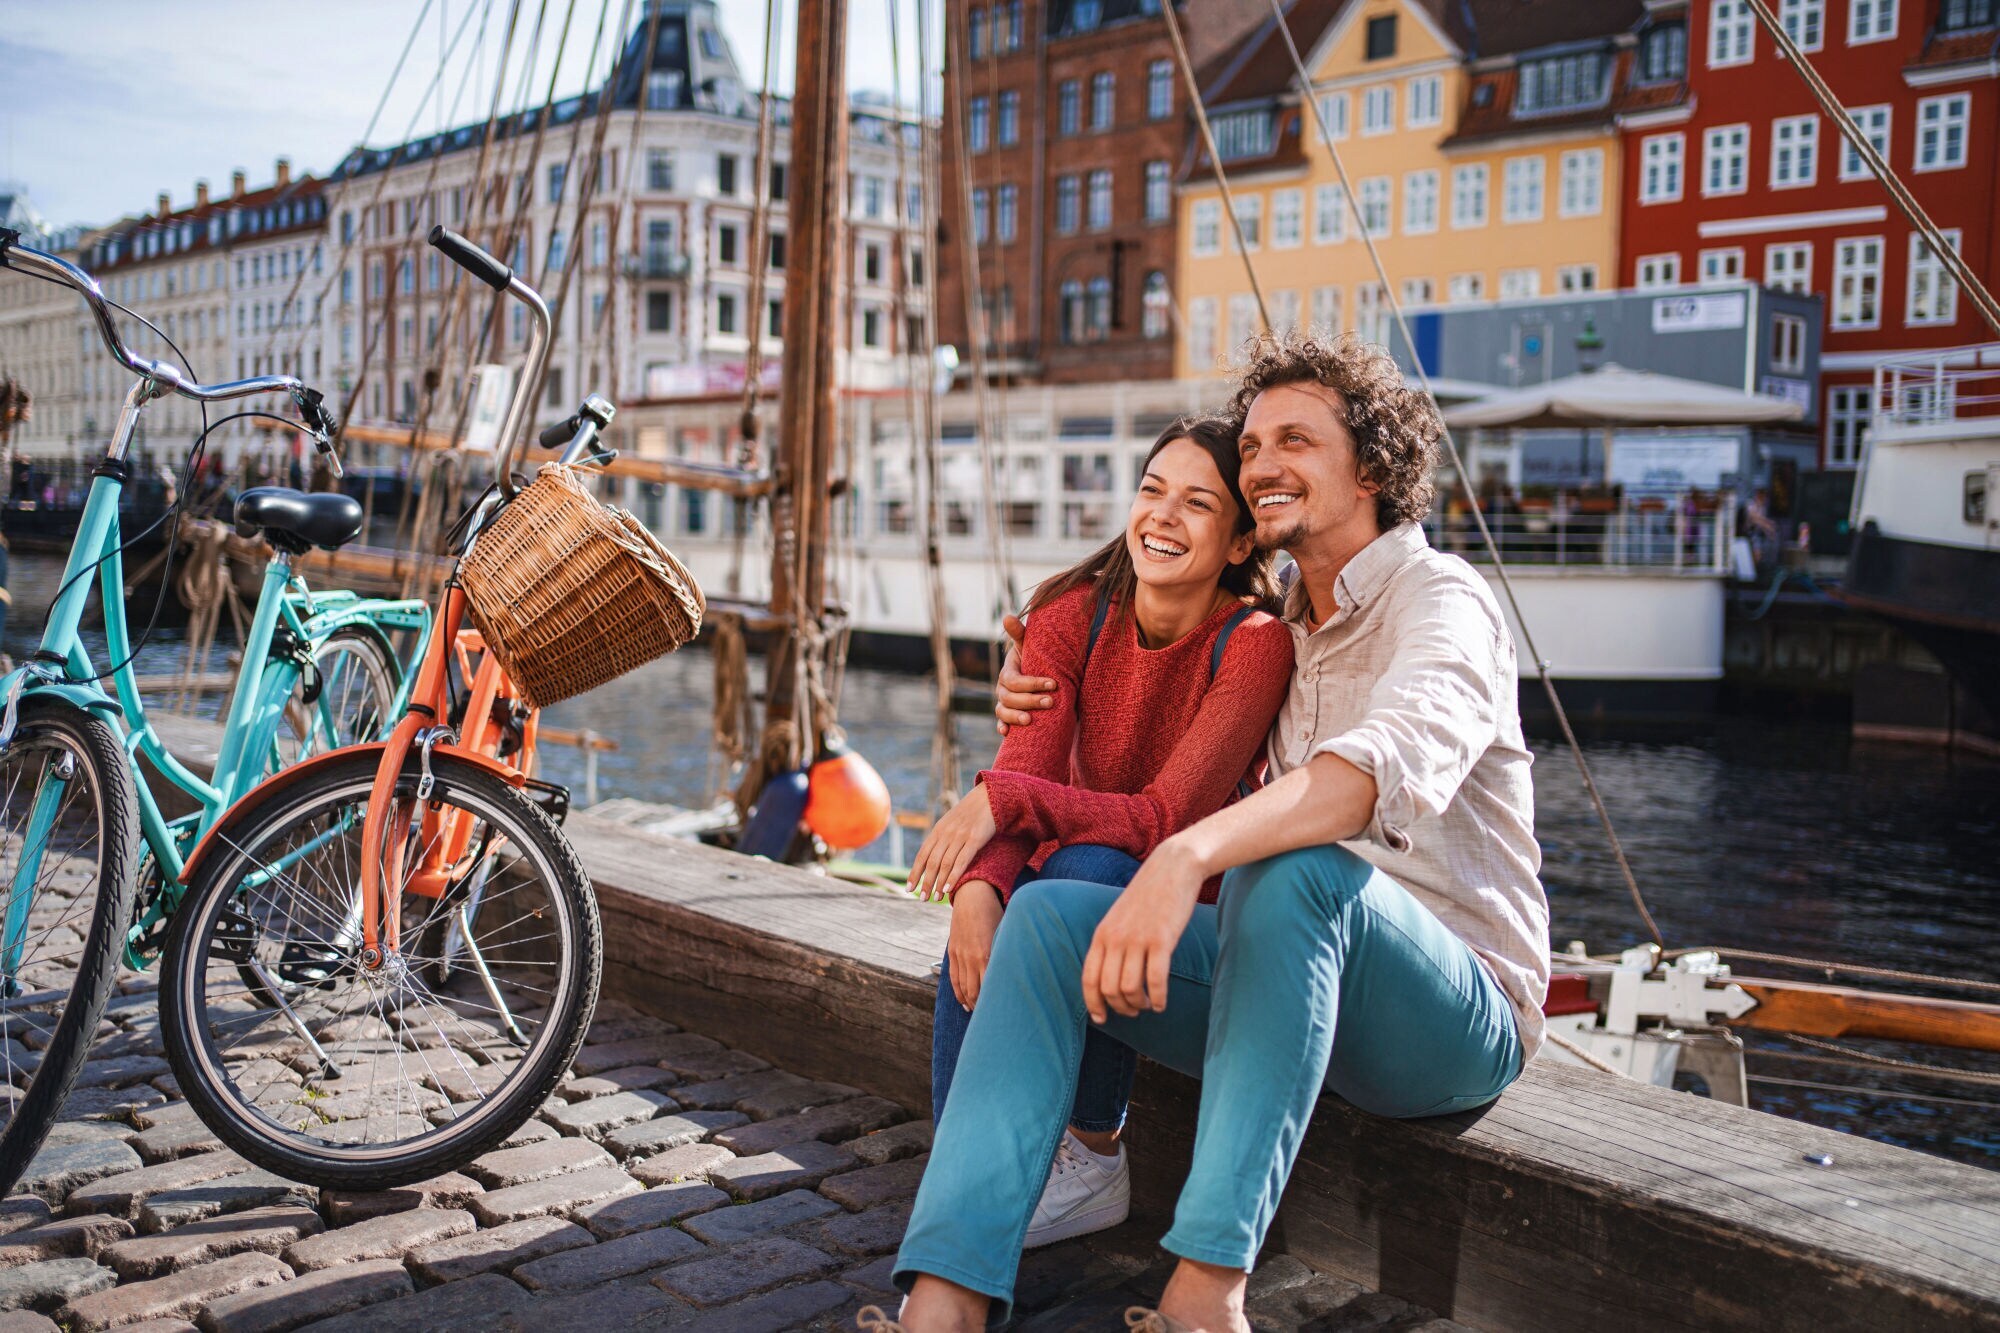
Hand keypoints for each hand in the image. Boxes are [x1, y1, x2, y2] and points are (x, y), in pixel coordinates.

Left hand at [908, 784, 998, 899]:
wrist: (990, 796)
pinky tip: (948, 888)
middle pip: (932, 862)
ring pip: (945, 863)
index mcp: (938, 830)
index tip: (908, 889)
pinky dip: (953, 875)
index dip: (915, 873)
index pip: (922, 855)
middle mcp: (946, 834)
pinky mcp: (975, 839)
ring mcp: (960, 836)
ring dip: (938, 883)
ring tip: (934, 898)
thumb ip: (943, 837)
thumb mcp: (952, 822)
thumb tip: (934, 857)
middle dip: (925, 882)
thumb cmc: (971, 813)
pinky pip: (962, 860)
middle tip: (921, 899)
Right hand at [946, 880, 1002, 1009]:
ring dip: (970, 1002)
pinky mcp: (953, 951)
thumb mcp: (1004, 933)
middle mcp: (973, 958)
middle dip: (982, 1006)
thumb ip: (1007, 952)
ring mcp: (961, 955)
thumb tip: (1019, 971)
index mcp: (988, 954)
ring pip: (963, 987)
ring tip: (977, 1012)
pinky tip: (964, 1001)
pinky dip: (958, 992)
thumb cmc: (995, 913)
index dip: (995, 1001)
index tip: (1003, 1012)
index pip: (991, 986)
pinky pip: (954, 978)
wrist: (973, 896)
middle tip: (991, 1018)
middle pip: (975, 991)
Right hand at [994, 614, 1055, 735]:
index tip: (1053, 683)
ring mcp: (1003, 703)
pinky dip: (1002, 728)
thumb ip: (1020, 633)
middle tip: (1051, 702)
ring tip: (1031, 720)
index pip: (1014, 680)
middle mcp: (1002, 688)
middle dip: (1030, 700)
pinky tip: (1007, 733)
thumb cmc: (1035, 658)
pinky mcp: (1007, 715)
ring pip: (1003, 711)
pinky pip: (1001, 722)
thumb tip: (1006, 616)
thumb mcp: (1029, 646)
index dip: (1032, 683)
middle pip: (1010, 698)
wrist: (1037, 673)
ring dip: (1015, 716)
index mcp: (1007, 672)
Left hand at [1082, 840, 1204, 1021]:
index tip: (1102, 1019)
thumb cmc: (1149, 895)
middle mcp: (1115, 939)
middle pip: (1108, 989)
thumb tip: (1110, 976)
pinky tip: (1162, 1003)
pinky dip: (1158, 999)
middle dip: (1120, 1008)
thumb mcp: (1120, 917)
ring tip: (1148, 1005)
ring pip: (1129, 988)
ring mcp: (1137, 940)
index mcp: (1102, 934)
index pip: (1088, 979)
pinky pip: (1155, 981)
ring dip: (1139, 1004)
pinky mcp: (1161, 940)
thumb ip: (1112, 942)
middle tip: (1133, 1011)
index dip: (1093, 1004)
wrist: (1172, 867)